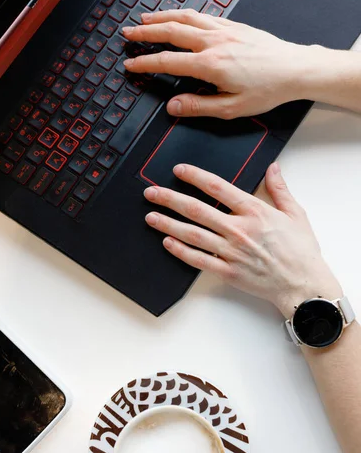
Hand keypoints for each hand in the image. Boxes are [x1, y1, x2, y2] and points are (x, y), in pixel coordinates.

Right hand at [123, 9, 319, 119]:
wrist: (294, 69)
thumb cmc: (268, 89)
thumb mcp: (231, 109)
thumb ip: (198, 107)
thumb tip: (173, 107)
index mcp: (210, 65)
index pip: (168, 62)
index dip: (144, 63)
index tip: (130, 65)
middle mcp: (214, 42)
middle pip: (171, 31)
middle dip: (145, 32)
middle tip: (128, 33)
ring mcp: (224, 30)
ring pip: (185, 17)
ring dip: (162, 17)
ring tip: (145, 19)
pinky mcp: (234, 25)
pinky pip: (203, 15)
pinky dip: (184, 13)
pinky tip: (178, 15)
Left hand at [144, 163, 341, 316]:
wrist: (302, 284)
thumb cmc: (300, 251)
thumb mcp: (295, 214)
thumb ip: (280, 189)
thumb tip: (273, 168)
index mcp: (254, 212)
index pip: (218, 188)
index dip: (195, 177)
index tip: (179, 171)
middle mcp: (239, 230)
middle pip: (197, 210)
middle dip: (170, 199)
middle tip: (151, 192)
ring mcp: (231, 252)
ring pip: (192, 234)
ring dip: (168, 224)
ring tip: (150, 216)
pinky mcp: (227, 271)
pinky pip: (198, 260)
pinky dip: (180, 251)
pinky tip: (167, 243)